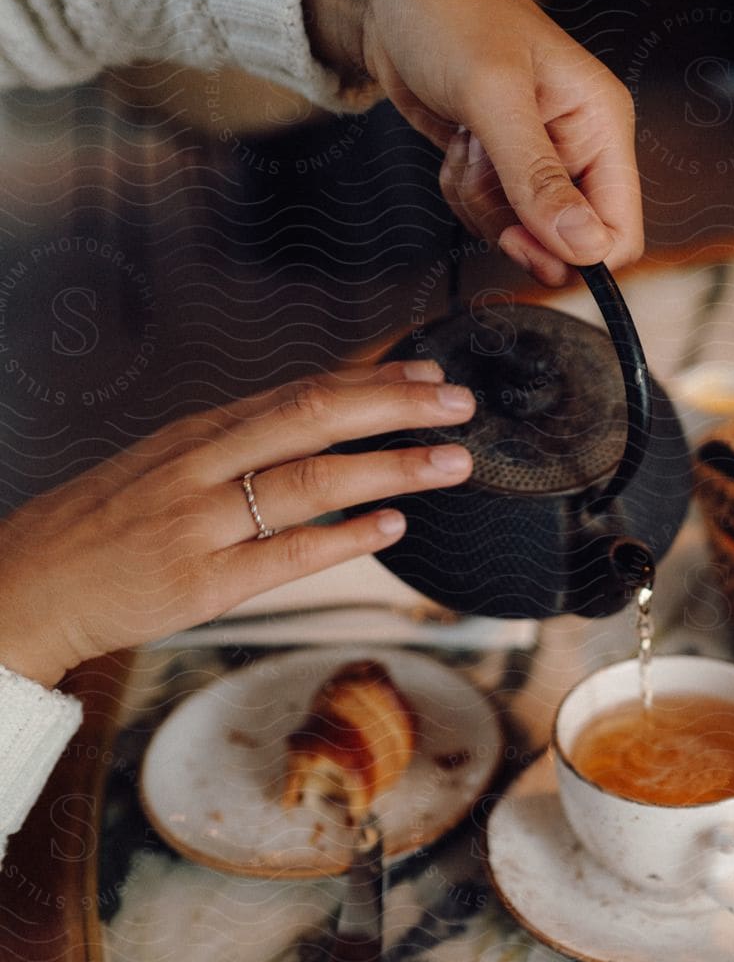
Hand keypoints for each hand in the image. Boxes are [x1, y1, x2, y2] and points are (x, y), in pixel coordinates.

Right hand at [0, 363, 474, 688]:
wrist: (28, 584)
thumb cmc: (103, 530)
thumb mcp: (166, 468)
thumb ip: (238, 451)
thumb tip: (317, 436)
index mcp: (201, 434)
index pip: (301, 393)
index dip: (373, 382)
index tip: (431, 376)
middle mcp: (204, 465)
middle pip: (314, 418)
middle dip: (396, 409)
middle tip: (462, 405)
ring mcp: (203, 522)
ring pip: (311, 480)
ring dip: (391, 467)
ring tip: (451, 461)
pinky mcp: (202, 582)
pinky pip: (286, 554)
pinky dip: (345, 536)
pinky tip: (391, 526)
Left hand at [300, 0, 642, 287]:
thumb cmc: (448, 11)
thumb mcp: (493, 95)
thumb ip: (537, 177)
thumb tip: (584, 247)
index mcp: (601, 122)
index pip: (618, 229)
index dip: (577, 254)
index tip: (525, 239)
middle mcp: (578, 144)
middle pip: (564, 241)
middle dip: (516, 222)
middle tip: (483, 172)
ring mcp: (537, 157)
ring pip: (522, 232)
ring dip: (482, 201)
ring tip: (468, 140)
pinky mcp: (499, 164)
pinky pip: (488, 214)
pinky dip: (463, 191)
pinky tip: (457, 143)